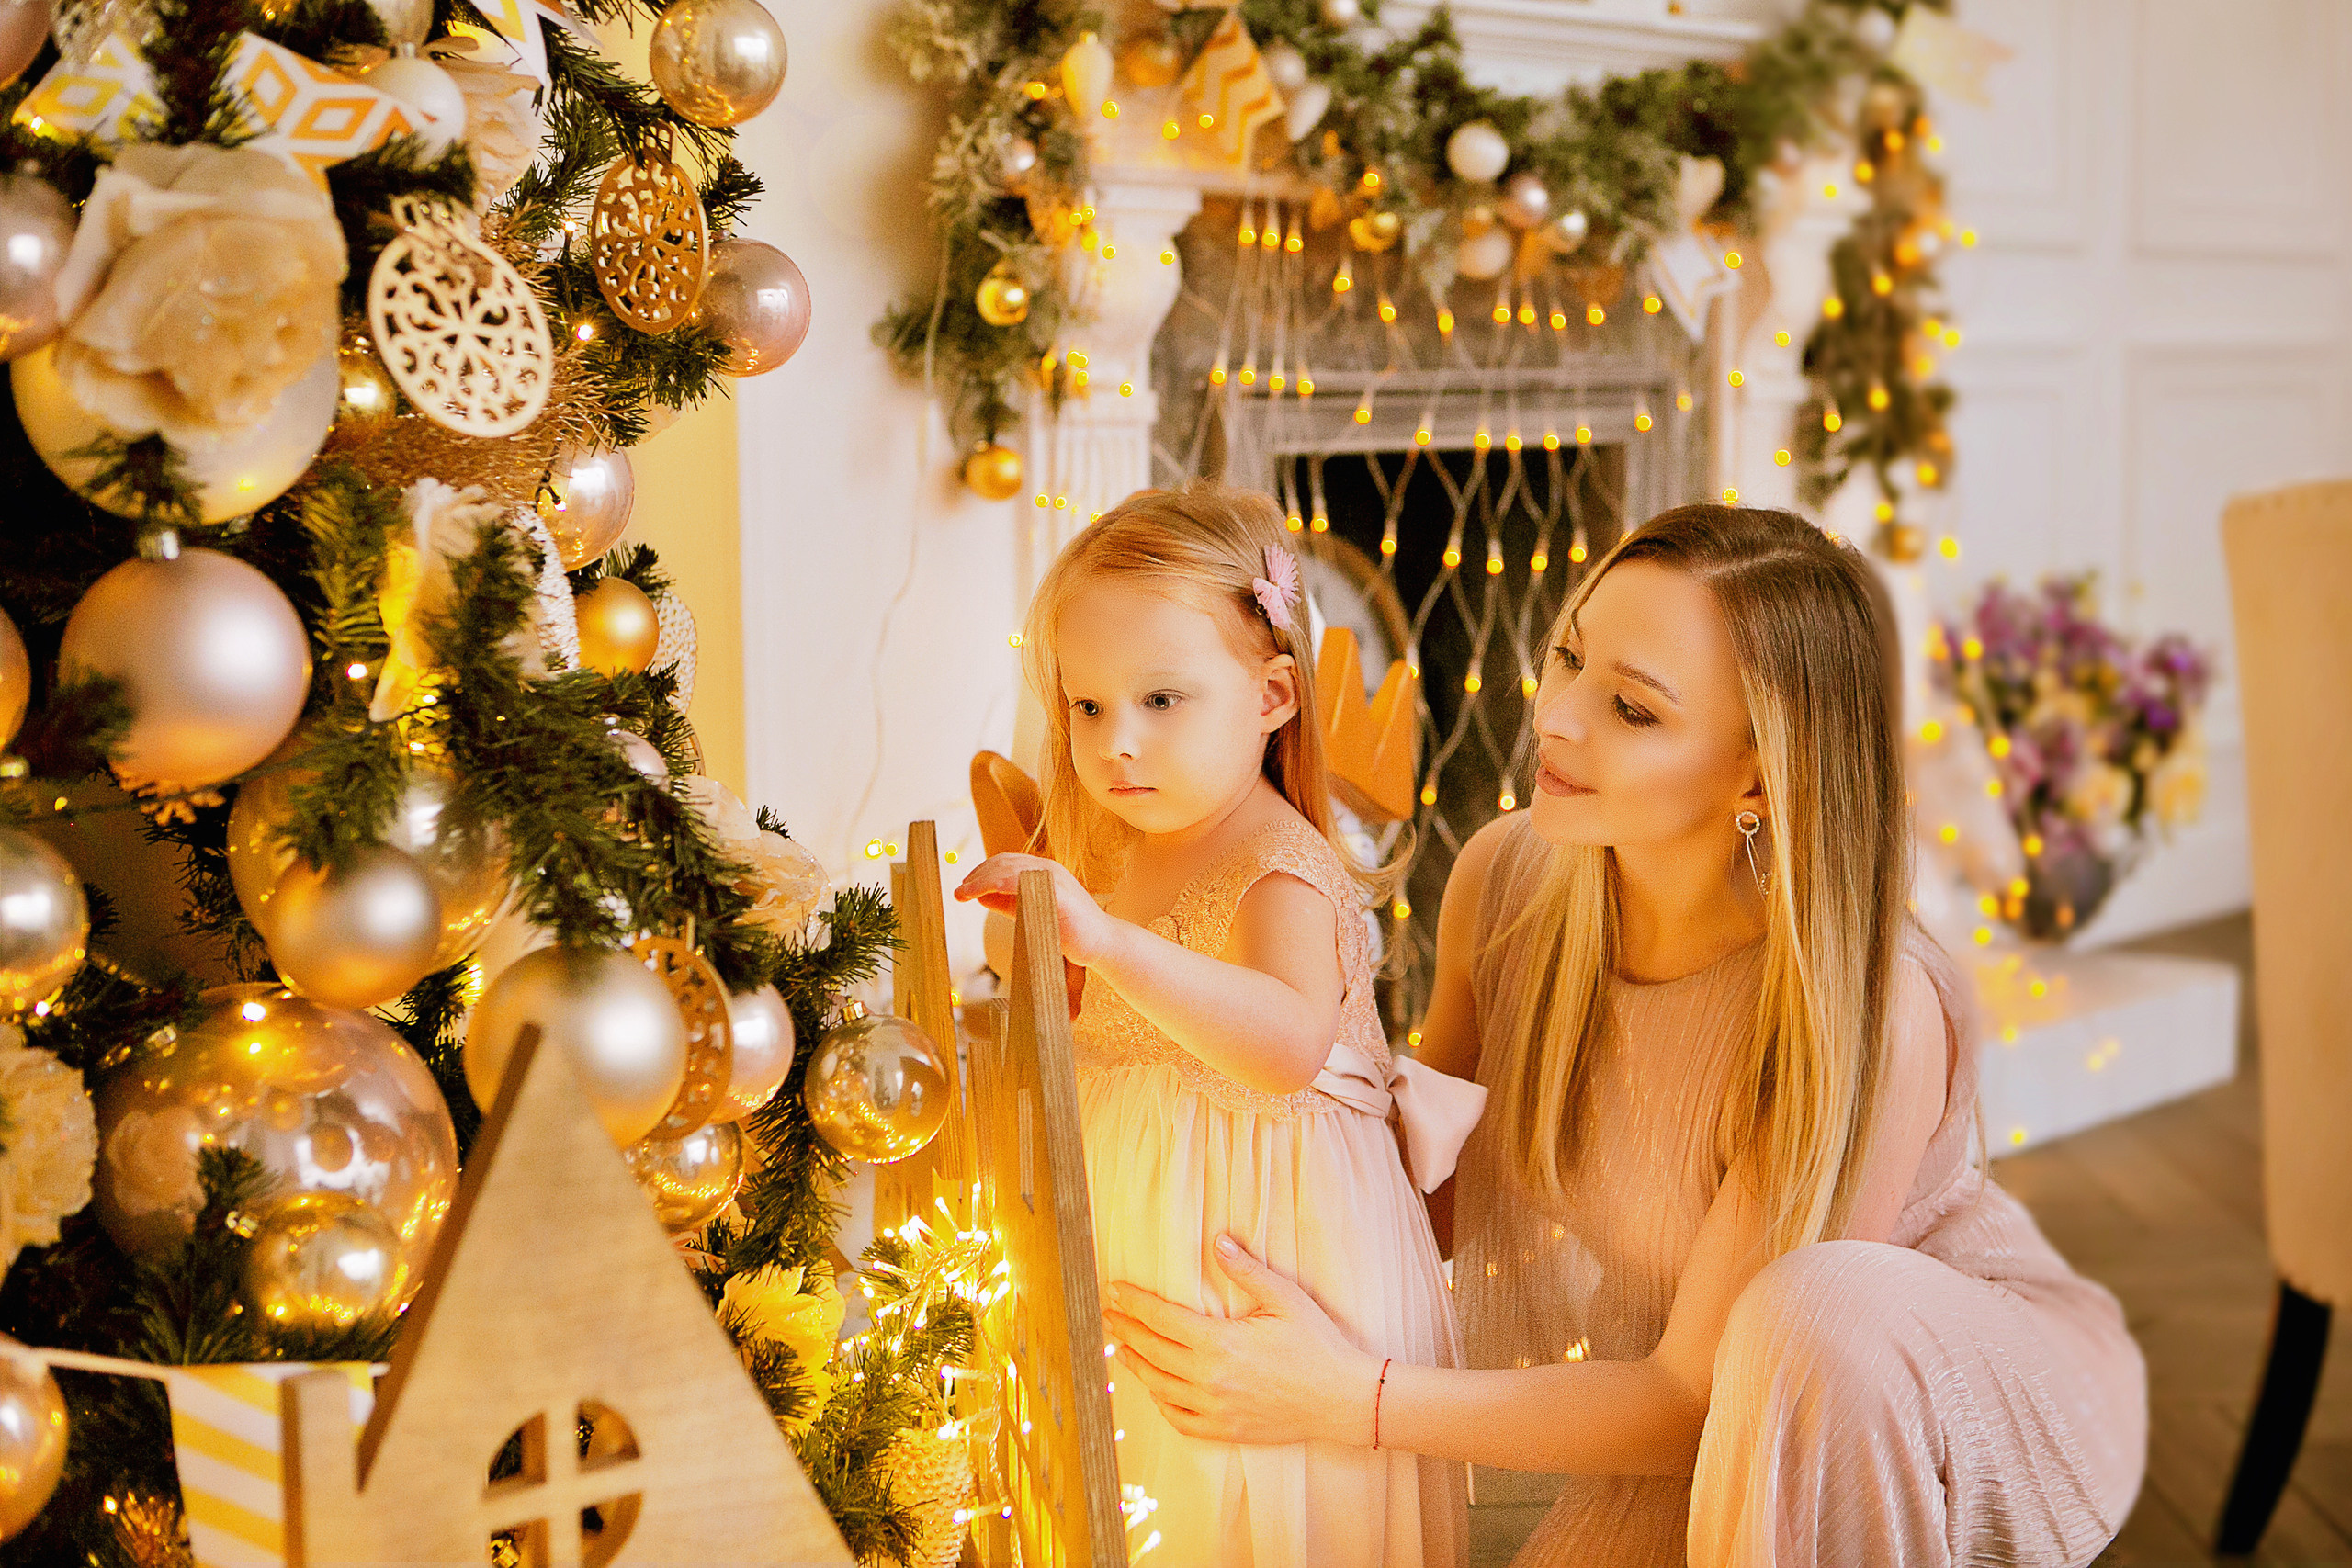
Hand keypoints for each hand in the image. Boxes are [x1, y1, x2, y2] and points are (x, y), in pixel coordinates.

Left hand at [954, 853, 1117, 967]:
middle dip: (977, 876)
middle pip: (1003, 863)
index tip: (965, 887)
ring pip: (1008, 869)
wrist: (1100, 944)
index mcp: (1043, 871)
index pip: (1006, 862)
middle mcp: (1048, 869)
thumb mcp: (1031, 911)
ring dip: (981, 880)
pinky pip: (1022, 882)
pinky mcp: (1057, 893)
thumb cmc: (1069, 930)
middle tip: (959, 892)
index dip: (982, 871)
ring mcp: (1053, 879)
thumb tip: (981, 896)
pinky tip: (981, 894)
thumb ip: (1008, 903)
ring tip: (963, 894)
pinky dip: (997, 884)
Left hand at [1103, 1235, 1381, 1446]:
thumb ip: (1245, 1270)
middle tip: (1108, 1314)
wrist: (1342, 1399)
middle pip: (1152, 1350)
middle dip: (1126, 1329)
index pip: (1161, 1318)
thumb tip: (1216, 1241)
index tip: (1115, 1290)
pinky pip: (1179, 1418)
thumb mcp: (1284, 1299)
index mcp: (1219, 1343)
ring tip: (1121, 1348)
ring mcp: (1214, 1409)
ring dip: (1136, 1364)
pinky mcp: (1224, 1431)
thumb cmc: (1317, 1345)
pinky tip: (1156, 1388)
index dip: (1134, 1303)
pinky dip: (1161, 1402)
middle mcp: (1209, 1379)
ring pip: (1159, 1386)